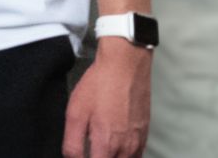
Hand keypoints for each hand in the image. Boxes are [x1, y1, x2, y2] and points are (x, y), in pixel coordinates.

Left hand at [64, 42, 149, 157]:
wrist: (125, 67)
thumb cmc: (98, 87)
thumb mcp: (75, 113)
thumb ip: (73, 143)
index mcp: (106, 145)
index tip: (80, 155)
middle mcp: (126, 149)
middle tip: (89, 149)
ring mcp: (138, 143)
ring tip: (99, 149)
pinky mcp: (145, 135)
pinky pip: (136, 156)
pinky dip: (125, 156)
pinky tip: (113, 148)